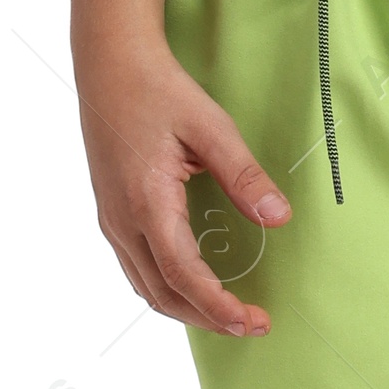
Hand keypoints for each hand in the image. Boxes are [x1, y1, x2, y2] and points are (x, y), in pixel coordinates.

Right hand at [75, 44, 289, 335]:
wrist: (109, 65)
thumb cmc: (158, 90)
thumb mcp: (210, 127)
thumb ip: (245, 177)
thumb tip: (279, 218)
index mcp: (146, 203)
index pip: (184, 276)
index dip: (219, 306)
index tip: (252, 321)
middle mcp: (121, 220)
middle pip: (163, 294)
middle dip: (207, 317)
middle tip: (252, 324)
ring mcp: (110, 219)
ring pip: (145, 286)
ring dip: (186, 308)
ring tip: (227, 313)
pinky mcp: (110, 212)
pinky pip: (136, 268)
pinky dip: (166, 288)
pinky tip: (192, 285)